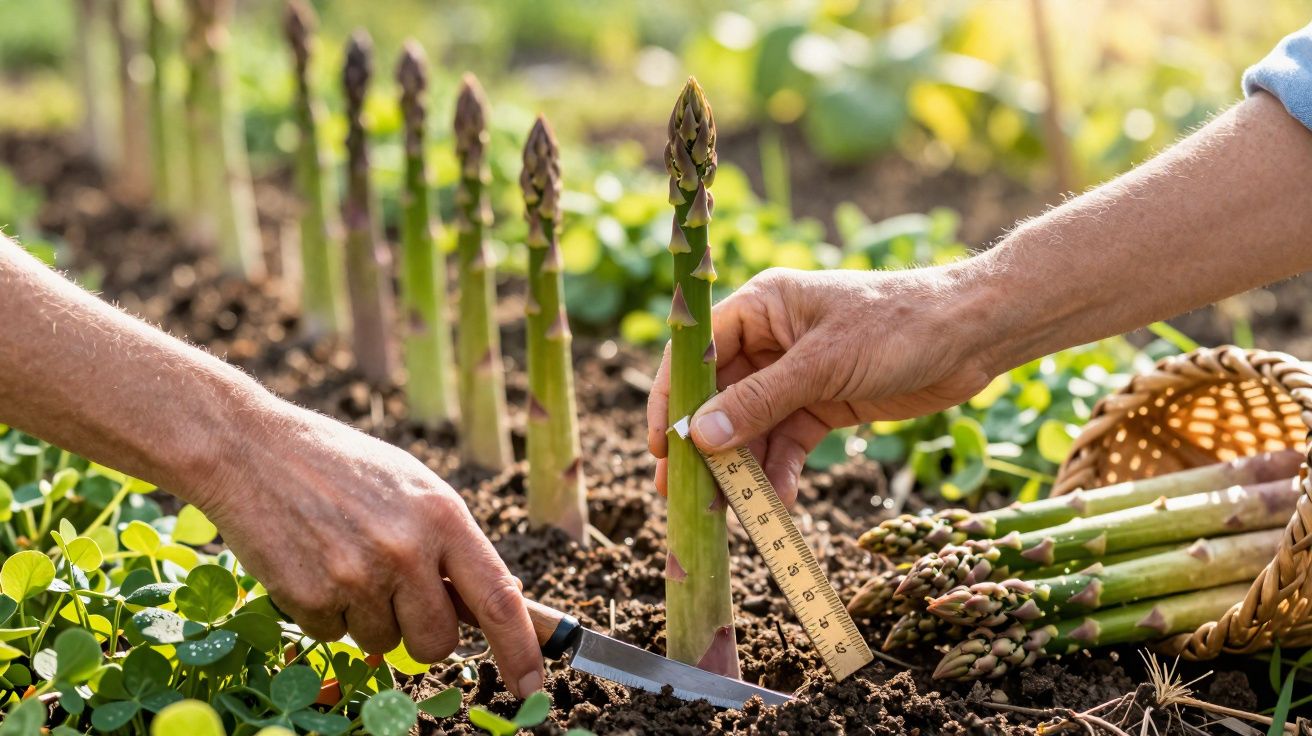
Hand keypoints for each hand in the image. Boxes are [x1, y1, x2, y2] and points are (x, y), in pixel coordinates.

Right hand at [195, 400, 543, 697]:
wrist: (250, 448)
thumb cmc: (339, 466)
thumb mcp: (411, 486)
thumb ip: (447, 543)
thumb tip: (484, 605)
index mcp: (443, 515)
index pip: (499, 600)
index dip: (521, 651)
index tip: (533, 689)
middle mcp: (407, 549)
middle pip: (437, 641)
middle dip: (421, 634)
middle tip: (394, 592)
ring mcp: (357, 575)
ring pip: (383, 643)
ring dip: (366, 616)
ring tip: (342, 556)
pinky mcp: (308, 596)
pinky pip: (333, 635)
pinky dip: (324, 611)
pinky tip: (311, 561)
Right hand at [647, 267, 992, 504]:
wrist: (973, 336)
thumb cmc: (898, 325)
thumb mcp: (823, 364)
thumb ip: (760, 401)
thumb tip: (699, 435)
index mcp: (760, 307)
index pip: (696, 352)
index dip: (672, 397)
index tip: (660, 444)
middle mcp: (770, 340)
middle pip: (718, 397)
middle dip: (704, 445)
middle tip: (681, 493)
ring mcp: (796, 375)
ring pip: (752, 427)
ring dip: (743, 468)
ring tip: (733, 510)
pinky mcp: (822, 405)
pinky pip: (788, 443)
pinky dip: (782, 472)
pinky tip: (781, 501)